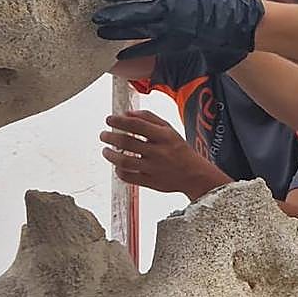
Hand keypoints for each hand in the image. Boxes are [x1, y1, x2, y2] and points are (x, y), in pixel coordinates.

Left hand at [93, 0, 264, 66]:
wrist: (228, 19)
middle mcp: (167, 10)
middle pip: (134, 12)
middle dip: (113, 15)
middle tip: (95, 16)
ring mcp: (170, 29)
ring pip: (138, 30)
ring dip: (117, 32)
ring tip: (100, 32)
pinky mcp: (174, 44)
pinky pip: (150, 48)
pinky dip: (134, 50)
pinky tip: (118, 53)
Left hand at [100, 110, 232, 199]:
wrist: (194, 175)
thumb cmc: (178, 148)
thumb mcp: (168, 129)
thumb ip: (148, 118)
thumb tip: (125, 114)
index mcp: (163, 136)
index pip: (136, 125)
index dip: (119, 121)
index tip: (108, 119)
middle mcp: (158, 151)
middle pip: (127, 142)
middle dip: (110, 137)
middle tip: (103, 134)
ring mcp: (153, 168)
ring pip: (124, 161)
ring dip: (110, 155)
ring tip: (105, 150)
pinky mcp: (150, 182)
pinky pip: (128, 177)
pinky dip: (119, 170)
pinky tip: (117, 165)